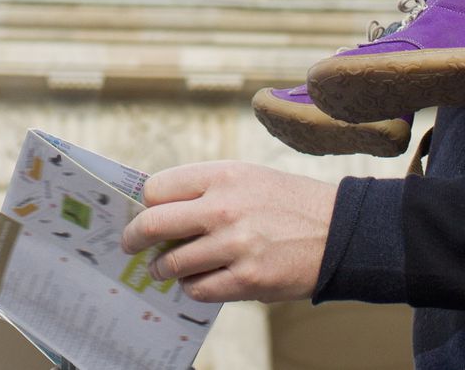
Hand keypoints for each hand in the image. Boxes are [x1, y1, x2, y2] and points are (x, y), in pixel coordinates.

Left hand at [119, 161, 337, 303]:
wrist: (335, 229)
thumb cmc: (284, 200)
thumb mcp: (245, 176)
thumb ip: (204, 188)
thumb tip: (159, 206)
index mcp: (221, 175)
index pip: (158, 188)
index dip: (146, 203)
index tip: (142, 212)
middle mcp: (224, 208)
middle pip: (154, 223)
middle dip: (134, 237)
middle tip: (129, 244)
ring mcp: (235, 246)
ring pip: (173, 263)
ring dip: (161, 268)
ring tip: (161, 269)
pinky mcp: (247, 280)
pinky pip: (199, 289)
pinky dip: (191, 288)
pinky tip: (195, 281)